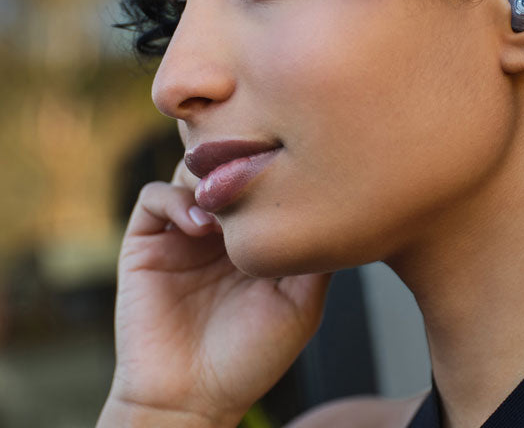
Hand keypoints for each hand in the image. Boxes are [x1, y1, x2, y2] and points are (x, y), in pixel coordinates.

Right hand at [99, 149, 330, 426]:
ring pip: (191, 170)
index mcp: (256, 233)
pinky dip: (176, 199)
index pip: (263, 176)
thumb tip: (340, 204)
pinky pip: (154, 196)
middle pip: (227, 163)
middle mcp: (220, 226)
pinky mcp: (147, 242)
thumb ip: (316, 256)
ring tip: (228, 207)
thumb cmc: (251, 357)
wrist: (191, 399)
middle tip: (255, 172)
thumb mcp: (302, 302)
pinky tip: (199, 227)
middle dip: (240, 159)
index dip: (274, 164)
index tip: (291, 165)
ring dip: (209, 177)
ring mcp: (183, 231)